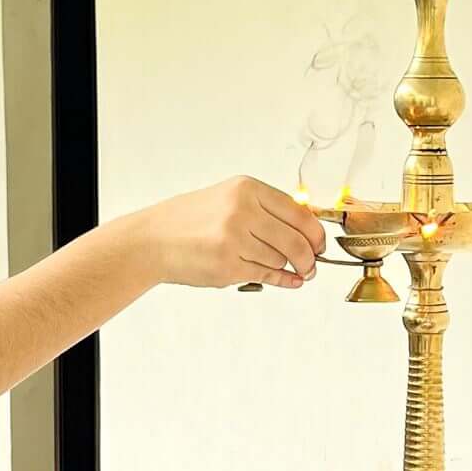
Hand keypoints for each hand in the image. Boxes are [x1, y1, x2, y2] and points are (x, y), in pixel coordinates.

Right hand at [135, 178, 323, 289]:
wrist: (151, 240)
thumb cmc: (189, 221)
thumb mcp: (228, 199)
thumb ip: (266, 210)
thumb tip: (307, 231)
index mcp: (246, 189)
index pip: (299, 213)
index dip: (316, 233)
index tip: (320, 244)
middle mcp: (242, 211)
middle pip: (296, 241)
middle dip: (309, 258)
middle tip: (312, 265)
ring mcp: (235, 240)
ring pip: (280, 260)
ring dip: (286, 268)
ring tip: (285, 268)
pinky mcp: (227, 266)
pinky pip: (266, 276)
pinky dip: (282, 281)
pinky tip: (289, 280)